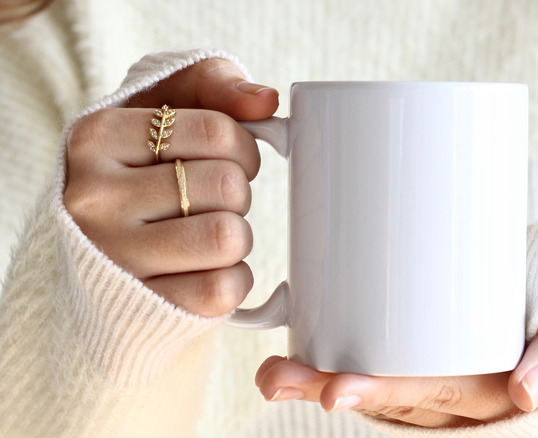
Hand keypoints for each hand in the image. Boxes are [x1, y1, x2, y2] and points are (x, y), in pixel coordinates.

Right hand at [63, 58, 278, 316]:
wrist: (101, 253)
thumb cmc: (146, 169)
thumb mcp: (165, 107)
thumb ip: (214, 83)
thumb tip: (265, 101)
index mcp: (97, 136)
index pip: (218, 132)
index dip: (243, 147)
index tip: (228, 159)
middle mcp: (93, 197)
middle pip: (227, 186)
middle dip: (237, 194)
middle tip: (212, 201)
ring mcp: (112, 257)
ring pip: (227, 237)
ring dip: (236, 235)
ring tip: (208, 232)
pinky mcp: (139, 308)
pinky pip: (222, 289)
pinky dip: (232, 278)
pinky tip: (206, 269)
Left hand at [256, 320, 537, 427]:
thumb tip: (525, 395)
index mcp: (482, 388)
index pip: (424, 395)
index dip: (378, 394)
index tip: (331, 392)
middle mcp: (449, 396)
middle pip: (382, 396)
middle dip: (326, 388)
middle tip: (276, 377)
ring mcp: (431, 385)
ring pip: (372, 390)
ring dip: (317, 382)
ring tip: (271, 372)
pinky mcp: (420, 368)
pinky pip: (378, 377)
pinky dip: (334, 369)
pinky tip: (295, 357)